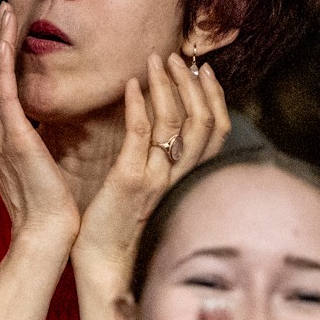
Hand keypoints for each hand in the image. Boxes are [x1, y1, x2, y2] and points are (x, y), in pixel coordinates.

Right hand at [0, 3, 78, 253]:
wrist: (46, 233)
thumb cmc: (47, 204)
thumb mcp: (34, 163)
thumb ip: (29, 138)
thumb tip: (37, 120)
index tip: (3, 29)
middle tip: (3, 9)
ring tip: (6, 14)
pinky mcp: (13, 139)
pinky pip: (2, 93)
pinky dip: (1, 64)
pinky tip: (7, 40)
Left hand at [73, 52, 229, 282]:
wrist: (102, 261)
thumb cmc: (120, 223)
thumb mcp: (150, 186)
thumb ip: (160, 158)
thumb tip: (160, 125)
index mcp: (186, 177)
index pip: (217, 131)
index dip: (215, 97)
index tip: (203, 69)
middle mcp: (178, 176)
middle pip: (204, 122)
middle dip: (194, 83)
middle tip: (178, 58)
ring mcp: (156, 178)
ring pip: (176, 123)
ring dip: (168, 86)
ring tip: (157, 61)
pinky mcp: (130, 180)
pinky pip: (140, 135)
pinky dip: (138, 105)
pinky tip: (131, 85)